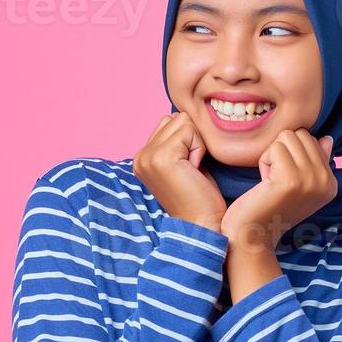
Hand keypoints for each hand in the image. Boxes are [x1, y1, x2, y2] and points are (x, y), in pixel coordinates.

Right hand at [134, 112, 226, 230]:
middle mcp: (139, 156)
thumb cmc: (198, 197)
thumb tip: (182, 116)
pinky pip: (189, 131)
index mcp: (141, 158)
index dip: (187, 140)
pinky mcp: (161, 157)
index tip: (188, 168)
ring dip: (196, 143)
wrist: (201, 224)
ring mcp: (147, 156)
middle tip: (192, 169)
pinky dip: (199, 148)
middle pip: (175, 118)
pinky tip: (195, 170)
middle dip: (191, 139)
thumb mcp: (182, 164)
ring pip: (182, 121)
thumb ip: (175, 142)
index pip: (168, 123)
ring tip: (193, 169)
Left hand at [220, 130, 336, 251]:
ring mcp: (311, 180)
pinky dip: (263, 162)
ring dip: (271, 156)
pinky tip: (264, 184)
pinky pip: (274, 148)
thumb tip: (326, 138)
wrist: (253, 237)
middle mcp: (327, 181)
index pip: (313, 140)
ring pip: (287, 137)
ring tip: (270, 182)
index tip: (285, 181)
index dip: (291, 155)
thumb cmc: (269, 209)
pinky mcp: (291, 180)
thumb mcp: (299, 185)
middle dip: (281, 151)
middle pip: (300, 134)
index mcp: (331, 183)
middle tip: (275, 179)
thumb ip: (315, 161)